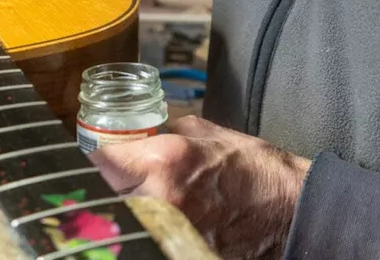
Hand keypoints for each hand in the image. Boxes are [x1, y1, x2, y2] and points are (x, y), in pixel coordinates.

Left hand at [88, 116, 310, 259]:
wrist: (292, 209)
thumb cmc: (251, 168)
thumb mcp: (200, 131)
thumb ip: (156, 135)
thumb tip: (126, 140)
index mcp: (163, 164)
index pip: (96, 162)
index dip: (87, 160)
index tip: (87, 158)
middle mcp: (161, 204)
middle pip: (100, 200)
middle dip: (97, 192)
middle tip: (102, 186)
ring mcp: (171, 236)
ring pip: (121, 225)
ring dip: (118, 214)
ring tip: (126, 203)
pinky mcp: (181, 253)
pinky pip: (146, 240)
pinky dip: (143, 231)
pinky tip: (150, 223)